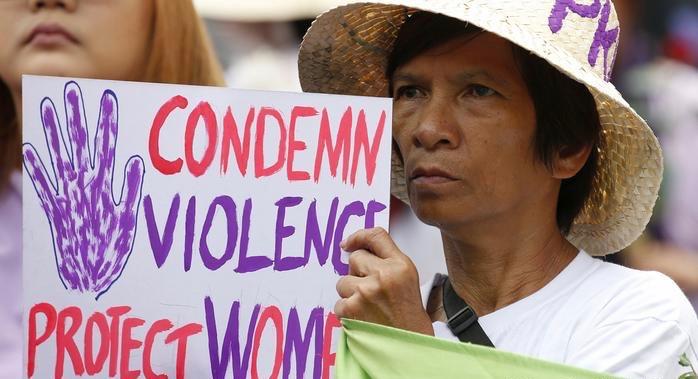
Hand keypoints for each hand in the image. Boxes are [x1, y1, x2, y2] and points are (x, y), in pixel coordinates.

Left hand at [23, 81, 144, 298]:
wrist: (85, 281)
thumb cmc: (112, 253)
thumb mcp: (128, 222)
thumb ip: (131, 189)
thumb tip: (136, 160)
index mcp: (103, 188)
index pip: (106, 147)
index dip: (107, 121)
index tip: (107, 97)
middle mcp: (82, 188)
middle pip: (78, 145)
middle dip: (76, 117)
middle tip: (71, 91)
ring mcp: (64, 198)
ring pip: (58, 157)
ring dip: (54, 132)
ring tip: (50, 107)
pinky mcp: (51, 210)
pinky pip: (40, 184)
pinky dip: (34, 167)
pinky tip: (28, 148)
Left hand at [335, 227, 433, 334]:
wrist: (409, 344)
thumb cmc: (408, 313)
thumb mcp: (407, 277)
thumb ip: (386, 260)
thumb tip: (356, 248)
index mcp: (400, 265)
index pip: (376, 236)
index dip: (358, 236)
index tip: (348, 243)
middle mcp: (383, 275)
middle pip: (355, 258)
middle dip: (358, 272)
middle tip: (371, 289)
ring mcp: (366, 291)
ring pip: (343, 280)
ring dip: (350, 293)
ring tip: (368, 306)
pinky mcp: (351, 308)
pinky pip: (338, 302)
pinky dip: (346, 311)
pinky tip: (362, 317)